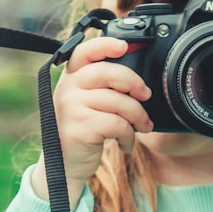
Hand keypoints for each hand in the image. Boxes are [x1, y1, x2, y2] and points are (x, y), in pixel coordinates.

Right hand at [31, 37, 153, 204]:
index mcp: (70, 77)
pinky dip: (129, 136)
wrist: (65, 166)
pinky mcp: (79, 128)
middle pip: (108, 73)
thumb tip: (137, 77)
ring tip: (141, 127)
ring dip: (138, 116)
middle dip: (134, 83)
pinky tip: (125, 143)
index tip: (124, 46)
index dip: (105, 44)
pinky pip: (117, 124)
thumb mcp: (88, 103)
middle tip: (146, 96)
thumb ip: (104, 86)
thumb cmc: (84, 131)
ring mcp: (70, 107)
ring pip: (119, 102)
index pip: (84, 52)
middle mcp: (67, 88)